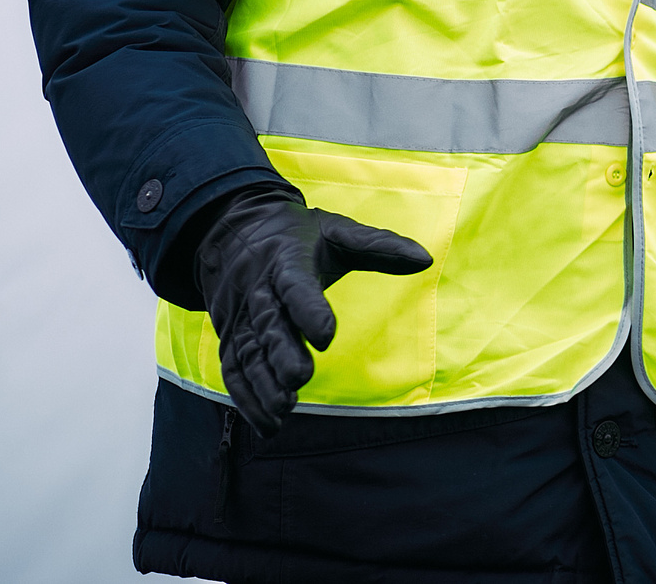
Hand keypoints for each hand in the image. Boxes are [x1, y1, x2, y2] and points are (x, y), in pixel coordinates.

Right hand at [193, 186, 432, 435]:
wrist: (233, 232)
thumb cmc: (296, 235)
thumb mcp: (336, 231)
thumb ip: (378, 246)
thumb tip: (424, 259)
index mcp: (287, 262)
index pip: (296, 285)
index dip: (308, 309)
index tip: (326, 336)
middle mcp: (259, 292)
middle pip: (268, 325)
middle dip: (281, 354)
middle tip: (300, 379)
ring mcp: (241, 318)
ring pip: (248, 354)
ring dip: (263, 384)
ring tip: (284, 408)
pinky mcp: (231, 339)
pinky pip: (234, 371)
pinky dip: (247, 399)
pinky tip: (268, 424)